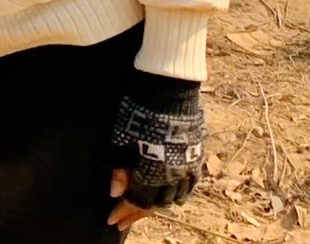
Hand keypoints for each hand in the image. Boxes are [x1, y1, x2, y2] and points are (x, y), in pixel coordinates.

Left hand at [106, 75, 204, 225]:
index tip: (112, 220)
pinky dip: (178, 192)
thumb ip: (119, 167)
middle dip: (138, 212)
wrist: (169, 89)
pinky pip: (190, 184)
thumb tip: (115, 192)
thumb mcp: (121, 138)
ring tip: (144, 207)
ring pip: (175, 196)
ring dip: (158, 203)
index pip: (138, 201)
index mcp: (155, 172)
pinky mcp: (197, 156)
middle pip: (157, 203)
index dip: (124, 212)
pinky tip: (170, 193)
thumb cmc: (139, 111)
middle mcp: (175, 175)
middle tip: (124, 219)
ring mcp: (189, 166)